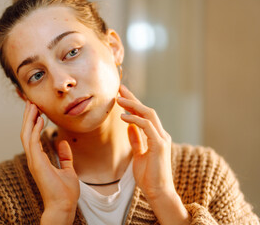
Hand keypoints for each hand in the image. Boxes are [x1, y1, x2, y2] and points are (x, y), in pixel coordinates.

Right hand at [21, 101, 78, 223]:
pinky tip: (39, 119)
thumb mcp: (68, 170)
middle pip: (27, 133)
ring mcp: (34, 161)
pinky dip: (34, 130)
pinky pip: (33, 142)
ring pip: (26, 135)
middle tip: (31, 102)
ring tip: (32, 106)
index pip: (33, 137)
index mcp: (40, 159)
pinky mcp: (37, 163)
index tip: (37, 110)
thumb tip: (62, 144)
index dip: (33, 122)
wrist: (63, 206)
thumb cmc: (64, 192)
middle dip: (28, 117)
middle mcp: (34, 159)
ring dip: (29, 120)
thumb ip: (65, 157)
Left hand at [117, 85, 189, 223]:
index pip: (144, 115)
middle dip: (132, 98)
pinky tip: (124, 116)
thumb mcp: (139, 154)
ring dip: (133, 105)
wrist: (158, 192)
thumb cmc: (149, 176)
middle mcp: (161, 134)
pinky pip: (147, 126)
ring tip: (118, 99)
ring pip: (148, 114)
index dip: (133, 103)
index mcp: (156, 136)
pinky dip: (135, 119)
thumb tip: (129, 126)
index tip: (121, 94)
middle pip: (147, 110)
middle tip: (119, 88)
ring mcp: (162, 138)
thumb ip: (136, 140)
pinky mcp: (160, 145)